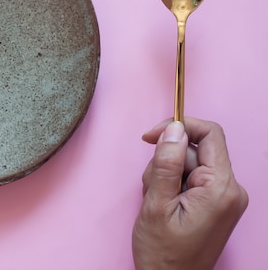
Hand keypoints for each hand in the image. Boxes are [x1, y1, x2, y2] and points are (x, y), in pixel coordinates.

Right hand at [132, 118, 247, 269]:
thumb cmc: (163, 253)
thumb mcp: (156, 204)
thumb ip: (165, 164)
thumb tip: (173, 129)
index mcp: (221, 188)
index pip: (210, 134)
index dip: (178, 126)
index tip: (151, 136)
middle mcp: (230, 189)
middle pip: (195, 149)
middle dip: (166, 160)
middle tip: (152, 187)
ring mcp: (224, 197)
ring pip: (189, 162)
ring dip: (166, 174)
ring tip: (157, 201)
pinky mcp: (215, 202)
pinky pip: (191, 177)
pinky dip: (172, 184)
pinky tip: (163, 203)